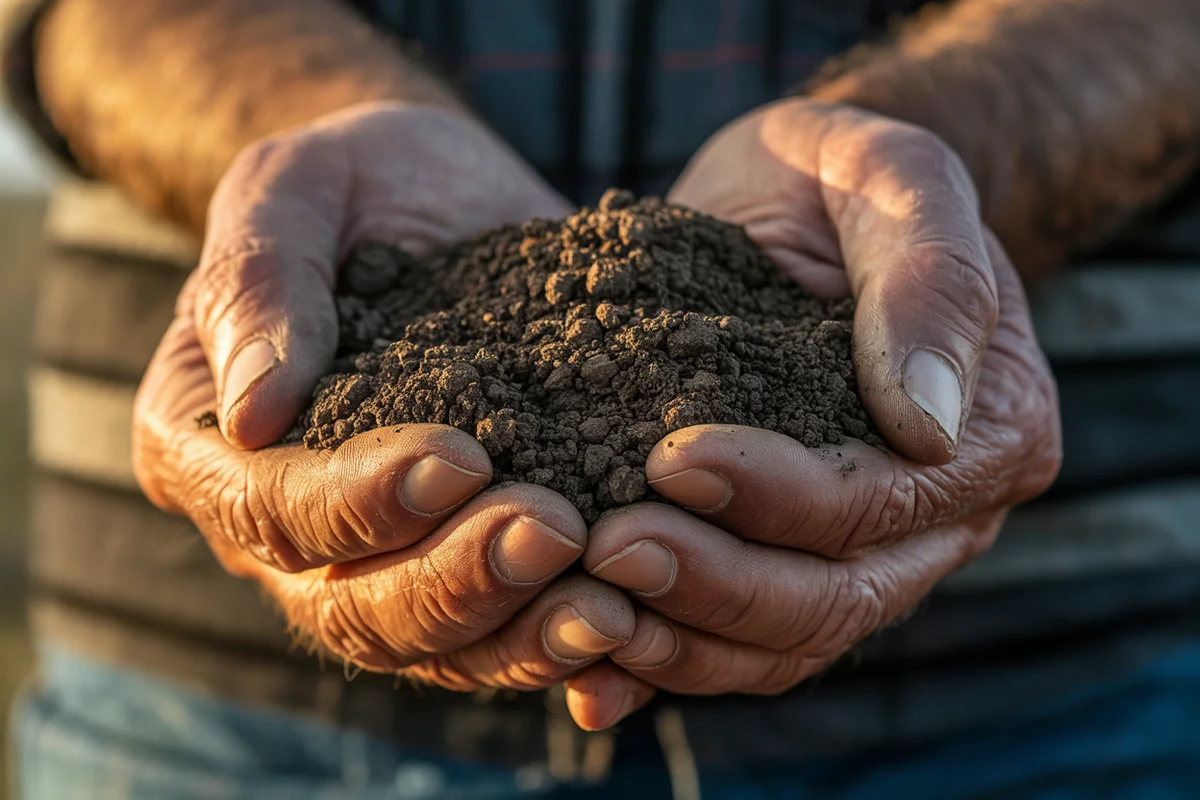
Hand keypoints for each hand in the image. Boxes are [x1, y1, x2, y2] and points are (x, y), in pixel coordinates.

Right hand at [133, 102, 634, 688]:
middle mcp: (285, 532)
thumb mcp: (292, 190)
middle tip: (554, 531)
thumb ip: (260, 282)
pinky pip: (503, 635)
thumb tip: (252, 414)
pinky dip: (562, 645)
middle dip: (455, 581)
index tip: (460, 460)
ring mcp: (381, 558)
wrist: (437, 201)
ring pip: (434, 645)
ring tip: (610, 608)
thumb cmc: (352, 185)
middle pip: (352, 606)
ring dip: (521, 636)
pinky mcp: (465, 559)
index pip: (271, 508)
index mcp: (210, 448)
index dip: (361, 501)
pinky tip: (632, 628)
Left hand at [563, 98, 1060, 728]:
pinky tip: (590, 673)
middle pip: (830, 598)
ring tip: (582, 609)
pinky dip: (662, 658)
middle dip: (715, 584)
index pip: (880, 502)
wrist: (796, 201)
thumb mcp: (898, 178)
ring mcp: (861, 552)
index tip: (673, 456)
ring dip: (679, 639)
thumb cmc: (847, 179)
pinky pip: (734, 641)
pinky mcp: (782, 557)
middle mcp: (935, 517)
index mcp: (987, 435)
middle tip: (609, 548)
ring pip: (778, 642)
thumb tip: (932, 426)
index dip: (779, 497)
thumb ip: (930, 282)